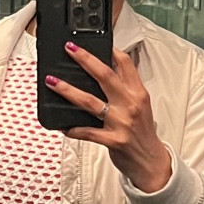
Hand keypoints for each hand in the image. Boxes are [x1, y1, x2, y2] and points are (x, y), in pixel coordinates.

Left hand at [46, 42, 173, 192]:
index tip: (95, 41)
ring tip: (53, 81)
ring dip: (68, 90)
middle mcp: (130, 105)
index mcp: (138, 93)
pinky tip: (61, 125)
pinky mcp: (113, 140)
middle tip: (69, 48)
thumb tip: (105, 70)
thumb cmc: (142, 133)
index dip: (110, 50)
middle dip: (85, 60)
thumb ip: (126, 88)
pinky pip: (87, 132)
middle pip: (105, 76)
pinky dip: (72, 128)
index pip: (126, 64)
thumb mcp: (141, 106)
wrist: (151, 162)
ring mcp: (121, 122)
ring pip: (90, 101)